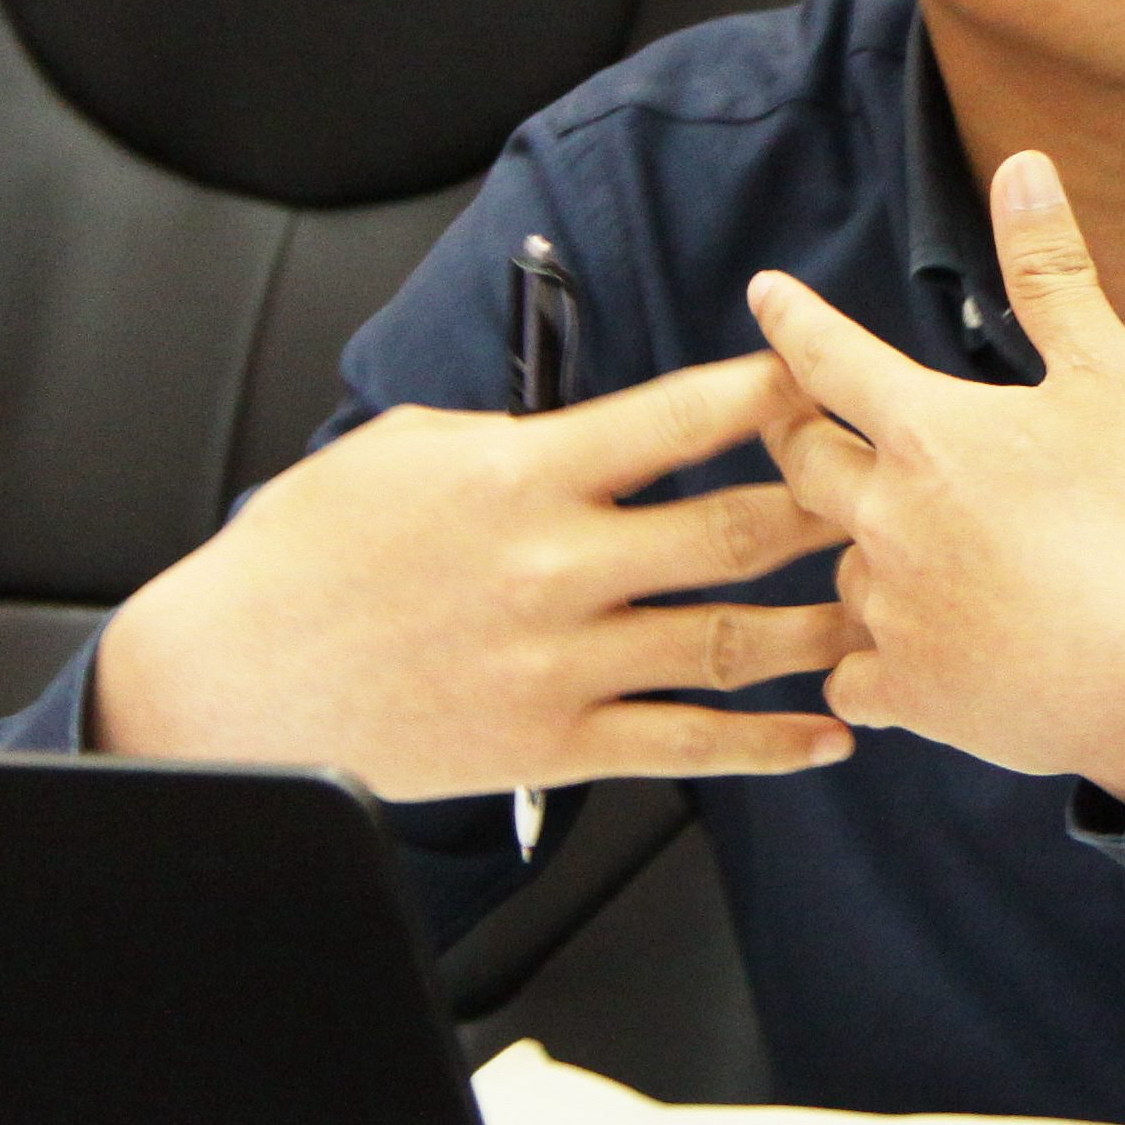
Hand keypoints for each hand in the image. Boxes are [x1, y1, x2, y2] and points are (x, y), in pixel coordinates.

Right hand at [90, 351, 861, 796]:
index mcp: (525, 474)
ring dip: (822, 628)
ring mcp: (560, 663)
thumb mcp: (410, 449)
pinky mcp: (552, 746)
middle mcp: (557, 566)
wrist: (231, 681)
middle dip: (828, 506)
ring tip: (889, 613)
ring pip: (730, 642)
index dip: (769, 393)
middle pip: (733, 529)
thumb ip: (521, 435)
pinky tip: (828, 736)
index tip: (824, 375)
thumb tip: (600, 426)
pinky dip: (769, 746)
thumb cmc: (310, 553)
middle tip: (893, 493)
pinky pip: (687, 749)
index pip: (680, 418)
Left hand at [751, 151, 1124, 800]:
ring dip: (857, 551)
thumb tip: (1024, 166)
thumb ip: (1055, 274)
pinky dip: (872, 659)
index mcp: (927, 433)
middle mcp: (886, 518)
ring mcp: (890, 612)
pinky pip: (852, 670)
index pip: (828, 357)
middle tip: (802, 424)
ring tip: (898, 551)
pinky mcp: (907, 693)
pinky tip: (909, 652)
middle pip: (802, 462)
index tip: (765, 294)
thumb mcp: (1116, 378)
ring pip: (836, 568)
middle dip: (798, 435)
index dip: (792, 318)